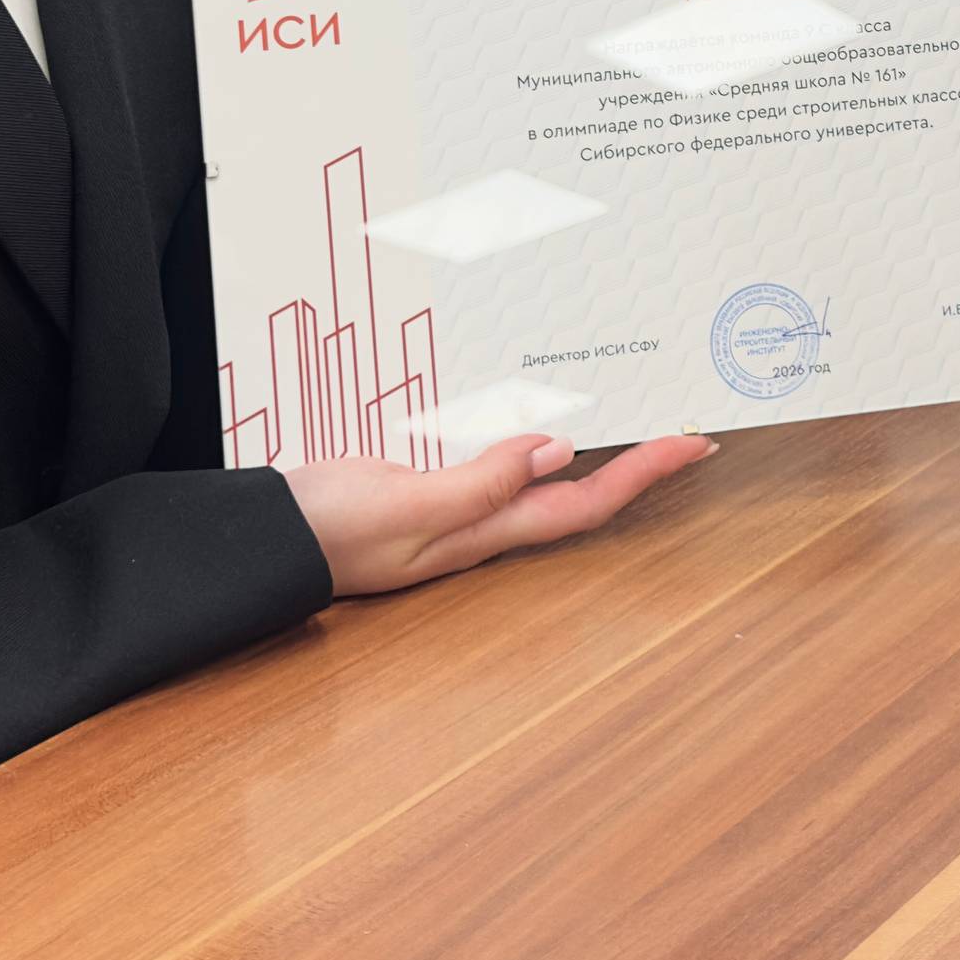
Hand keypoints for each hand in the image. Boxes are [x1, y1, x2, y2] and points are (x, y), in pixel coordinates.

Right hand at [282, 430, 714, 595]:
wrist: (266, 540)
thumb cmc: (325, 531)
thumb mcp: (401, 507)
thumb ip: (476, 484)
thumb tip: (557, 452)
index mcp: (486, 530)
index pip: (586, 503)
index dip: (645, 475)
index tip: (693, 444)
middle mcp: (485, 521)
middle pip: (582, 494)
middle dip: (640, 466)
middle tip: (688, 433)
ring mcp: (460, 505)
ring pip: (548, 479)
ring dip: (596, 452)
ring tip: (636, 423)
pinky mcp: (431, 484)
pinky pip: (502, 460)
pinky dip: (535, 436)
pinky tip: (540, 419)